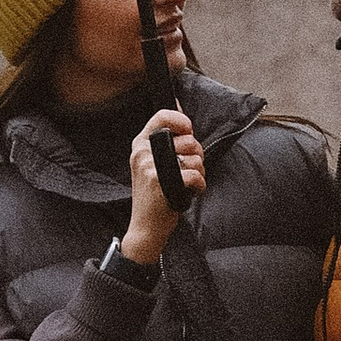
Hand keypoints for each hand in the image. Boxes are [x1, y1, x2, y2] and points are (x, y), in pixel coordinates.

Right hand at [121, 106, 204, 265]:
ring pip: (194, 158)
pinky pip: (195, 175)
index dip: (181, 120)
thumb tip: (181, 112)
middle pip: (187, 139)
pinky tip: (192, 191)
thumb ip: (166, 141)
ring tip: (188, 182)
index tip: (189, 130)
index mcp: (140, 144)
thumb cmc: (155, 195)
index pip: (161, 116)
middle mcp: (142, 152)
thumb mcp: (152, 163)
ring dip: (200, 172)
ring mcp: (150, 166)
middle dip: (197, 154)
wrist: (145, 228)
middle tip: (190, 167)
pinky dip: (200, 185)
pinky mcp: (161, 182)